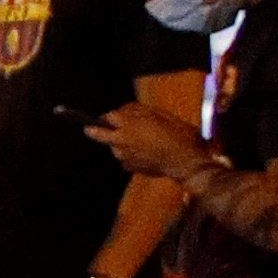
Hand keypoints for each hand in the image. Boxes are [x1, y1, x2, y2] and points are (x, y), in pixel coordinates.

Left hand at [90, 103, 209, 186]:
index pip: (108, 116)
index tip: (114, 116)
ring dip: (121, 142)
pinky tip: (146, 152)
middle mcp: (120, 141)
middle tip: (92, 127)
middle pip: (96, 133)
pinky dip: (131, 153)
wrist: (185, 160)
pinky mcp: (128, 167)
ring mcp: (122, 156)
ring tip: (140, 141)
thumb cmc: (176, 135)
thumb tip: (125, 111)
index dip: (111, 115)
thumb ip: (137, 111)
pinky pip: (124, 156)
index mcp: (127, 125)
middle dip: (94, 129)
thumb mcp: (159, 115)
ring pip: (114, 145)